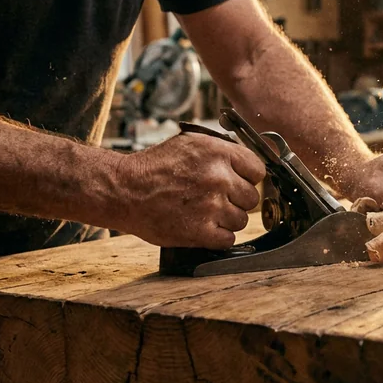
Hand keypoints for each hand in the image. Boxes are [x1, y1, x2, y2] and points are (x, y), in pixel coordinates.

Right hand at [113, 132, 265, 248]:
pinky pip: (229, 239)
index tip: (238, 182)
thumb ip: (222, 152)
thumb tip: (248, 165)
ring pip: (242, 220)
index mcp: (218, 153)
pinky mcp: (200, 231)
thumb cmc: (155, 167)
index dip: (248, 178)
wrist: (124, 190)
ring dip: (227, 219)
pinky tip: (203, 226)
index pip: (258, 170)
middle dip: (237, 200)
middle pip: (252, 198)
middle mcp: (218, 178)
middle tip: (216, 199)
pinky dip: (218, 236)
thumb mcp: (190, 144)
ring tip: (204, 212)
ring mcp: (211, 206)